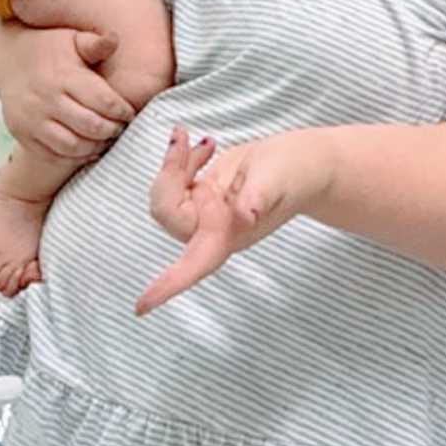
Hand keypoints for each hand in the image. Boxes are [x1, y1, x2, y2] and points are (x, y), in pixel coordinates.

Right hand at [0, 20, 134, 160]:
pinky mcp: (22, 134)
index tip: (130, 113)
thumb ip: (95, 43)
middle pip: (91, 126)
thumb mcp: (72, 39)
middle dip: (113, 130)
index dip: (122, 111)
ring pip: (72, 146)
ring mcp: (32, 120)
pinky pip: (52, 155)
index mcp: (64, 76)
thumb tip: (115, 39)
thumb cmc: (50, 47)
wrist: (8, 56)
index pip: (103, 101)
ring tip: (105, 139)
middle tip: (121, 128)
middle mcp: (47, 99)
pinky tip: (86, 148)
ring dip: (95, 146)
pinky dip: (73, 157)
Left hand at [136, 126, 333, 315]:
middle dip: (168, 174)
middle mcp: (213, 229)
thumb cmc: (296, 173)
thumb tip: (245, 214)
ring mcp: (206, 212)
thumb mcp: (277, 179)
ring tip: (202, 143)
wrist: (304, 162)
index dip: (168, 285)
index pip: (194, 265)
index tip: (141, 306)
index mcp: (229, 235)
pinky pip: (175, 180)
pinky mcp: (204, 194)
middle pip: (168, 213)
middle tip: (184, 139)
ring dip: (175, 163)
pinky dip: (182, 158)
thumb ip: (259, 196)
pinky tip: (206, 146)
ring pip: (167, 194)